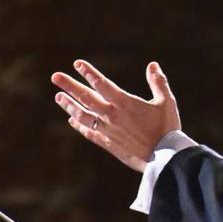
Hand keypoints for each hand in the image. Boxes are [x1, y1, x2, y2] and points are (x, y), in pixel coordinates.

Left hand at [52, 60, 180, 171]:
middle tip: (55, 76)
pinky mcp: (108, 143)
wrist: (164, 157)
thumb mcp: (166, 101)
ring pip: (83, 115)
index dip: (89, 73)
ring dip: (69, 106)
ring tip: (58, 97)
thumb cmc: (167, 128)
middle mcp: (112, 115)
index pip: (102, 84)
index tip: (77, 64)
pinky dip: (79, 125)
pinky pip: (90, 132)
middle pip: (86, 98)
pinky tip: (72, 120)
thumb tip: (152, 64)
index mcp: (125, 103)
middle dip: (69, 86)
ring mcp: (108, 130)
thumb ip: (158, 82)